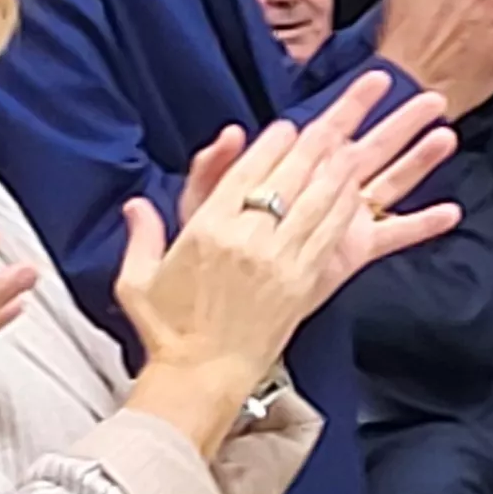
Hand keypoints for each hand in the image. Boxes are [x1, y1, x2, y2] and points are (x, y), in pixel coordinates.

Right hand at [120, 75, 463, 392]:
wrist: (200, 376)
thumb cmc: (166, 329)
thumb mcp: (137, 279)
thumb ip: (143, 235)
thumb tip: (135, 205)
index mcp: (206, 232)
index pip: (245, 174)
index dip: (270, 146)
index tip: (286, 126)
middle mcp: (247, 240)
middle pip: (289, 178)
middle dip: (316, 144)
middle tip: (338, 118)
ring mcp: (280, 261)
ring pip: (317, 201)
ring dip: (338, 169)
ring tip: (356, 141)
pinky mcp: (304, 282)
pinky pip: (329, 234)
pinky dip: (344, 207)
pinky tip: (357, 189)